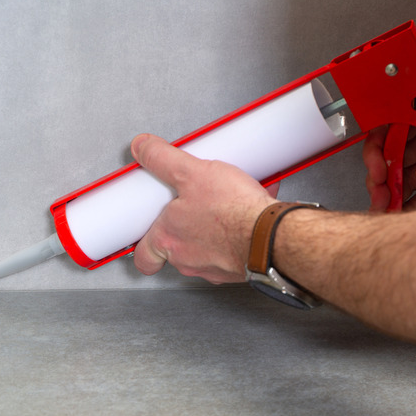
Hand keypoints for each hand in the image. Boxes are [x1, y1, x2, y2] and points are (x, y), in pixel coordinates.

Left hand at [131, 134, 275, 283]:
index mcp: (169, 240)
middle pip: (175, 249)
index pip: (144, 256)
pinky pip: (233, 247)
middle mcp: (188, 260)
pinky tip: (247, 209)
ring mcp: (214, 267)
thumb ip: (163, 160)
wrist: (272, 235)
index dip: (143, 245)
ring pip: (206, 248)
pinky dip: (238, 229)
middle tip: (190, 206)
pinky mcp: (240, 265)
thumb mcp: (191, 174)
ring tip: (222, 203)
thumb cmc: (233, 213)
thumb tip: (143, 148)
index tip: (145, 233)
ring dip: (212, 227)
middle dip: (183, 226)